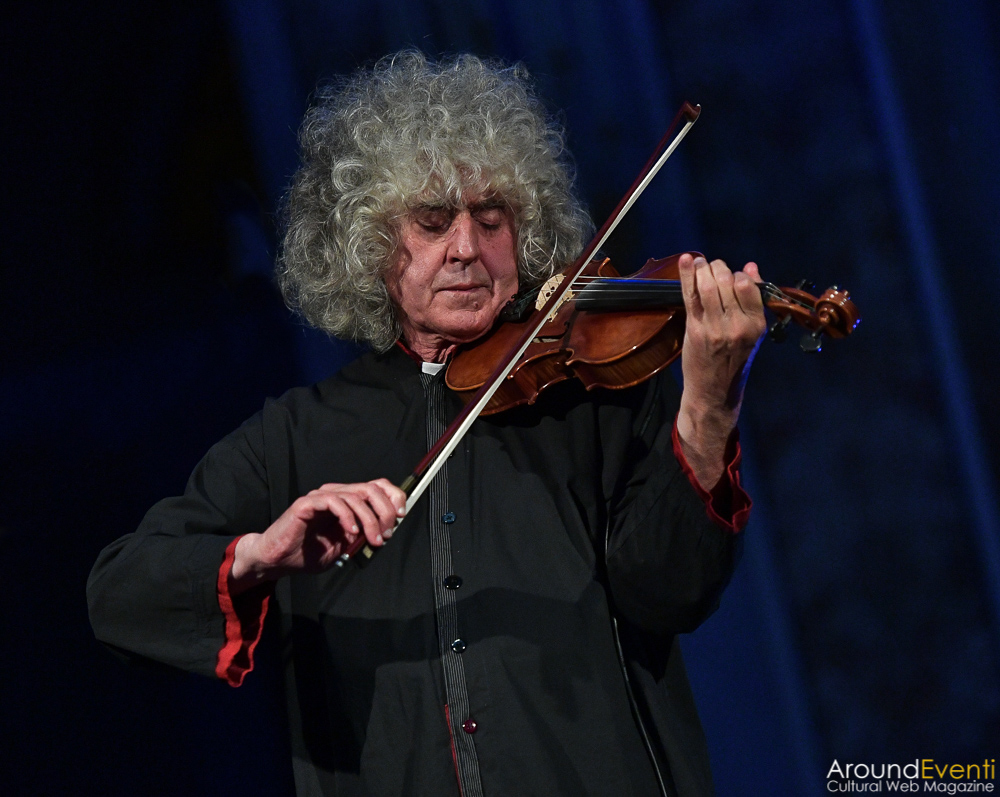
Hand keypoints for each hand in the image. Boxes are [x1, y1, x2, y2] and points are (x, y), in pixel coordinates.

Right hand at [229, 479, 406, 592]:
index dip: (393, 496)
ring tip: (373, 540)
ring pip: (355, 496)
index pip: (376, 486)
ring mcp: (321, 497)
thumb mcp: (345, 547)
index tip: (401, 515)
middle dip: (385, 511)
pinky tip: (351, 533)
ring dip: (370, 520)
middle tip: (386, 534)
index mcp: (347, 501)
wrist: (278, 560)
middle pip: (371, 488)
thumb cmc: (308, 553)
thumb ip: (363, 537)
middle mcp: (336, 494)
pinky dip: (347, 517)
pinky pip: (333, 502)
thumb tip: (386, 532)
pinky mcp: (307, 504)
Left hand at [676, 254, 765, 487]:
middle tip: (712, 268)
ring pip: (708, 285)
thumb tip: (751, 267)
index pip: (747, 285)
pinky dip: (687, 275)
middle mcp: (737, 326)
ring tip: (700, 264)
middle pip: (727, 281)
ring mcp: (715, 328)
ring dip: (703, 269)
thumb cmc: (734, 361)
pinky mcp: (695, 329)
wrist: (714, 392)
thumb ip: (753, 301)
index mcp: (756, 325)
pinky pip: (691, 296)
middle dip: (718, 268)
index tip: (730, 276)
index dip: (737, 274)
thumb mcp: (752, 333)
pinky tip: (686, 260)